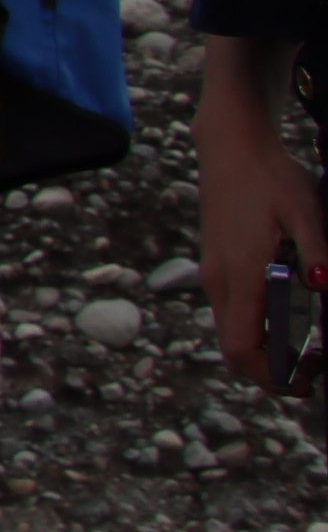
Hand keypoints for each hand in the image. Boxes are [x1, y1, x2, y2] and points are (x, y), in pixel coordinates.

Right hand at [200, 35, 327, 389]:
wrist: (231, 147)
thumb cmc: (270, 177)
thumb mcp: (305, 212)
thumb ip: (316, 254)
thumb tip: (326, 289)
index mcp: (239, 275)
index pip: (242, 348)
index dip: (272, 378)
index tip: (308, 384)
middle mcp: (219, 281)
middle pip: (236, 350)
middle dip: (275, 371)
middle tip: (319, 368)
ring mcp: (214, 274)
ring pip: (234, 333)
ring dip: (269, 350)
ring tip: (313, 343)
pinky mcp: (218, 266)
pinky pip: (235, 313)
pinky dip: (261, 329)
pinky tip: (293, 313)